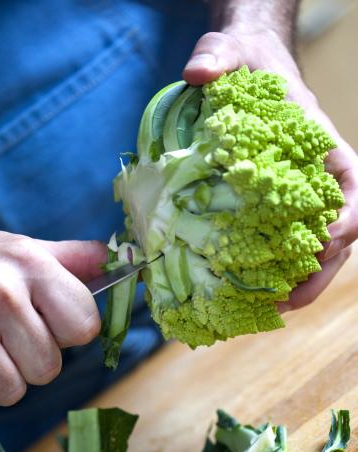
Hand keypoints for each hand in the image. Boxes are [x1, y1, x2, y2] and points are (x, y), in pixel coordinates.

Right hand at [0, 231, 106, 410]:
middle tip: (11, 336)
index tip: (50, 319)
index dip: (71, 330)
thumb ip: (76, 260)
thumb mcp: (25, 251)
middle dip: (33, 359)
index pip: (84, 327)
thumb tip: (133, 258)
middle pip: (48, 368)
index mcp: (31, 265)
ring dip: (2, 378)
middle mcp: (1, 294)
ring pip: (12, 391)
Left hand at [183, 29, 357, 309]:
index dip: (349, 217)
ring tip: (265, 312)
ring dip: (296, 286)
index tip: (330, 239)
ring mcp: (298, 201)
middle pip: (337, 236)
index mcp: (321, 147)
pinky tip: (246, 296)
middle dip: (317, 274)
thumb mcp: (231, 50)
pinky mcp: (272, 213)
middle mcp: (317, 181)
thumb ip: (217, 55)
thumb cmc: (248, 61)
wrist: (244, 67)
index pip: (353, 186)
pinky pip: (283, 251)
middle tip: (287, 303)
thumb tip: (197, 73)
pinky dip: (273, 277)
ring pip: (313, 253)